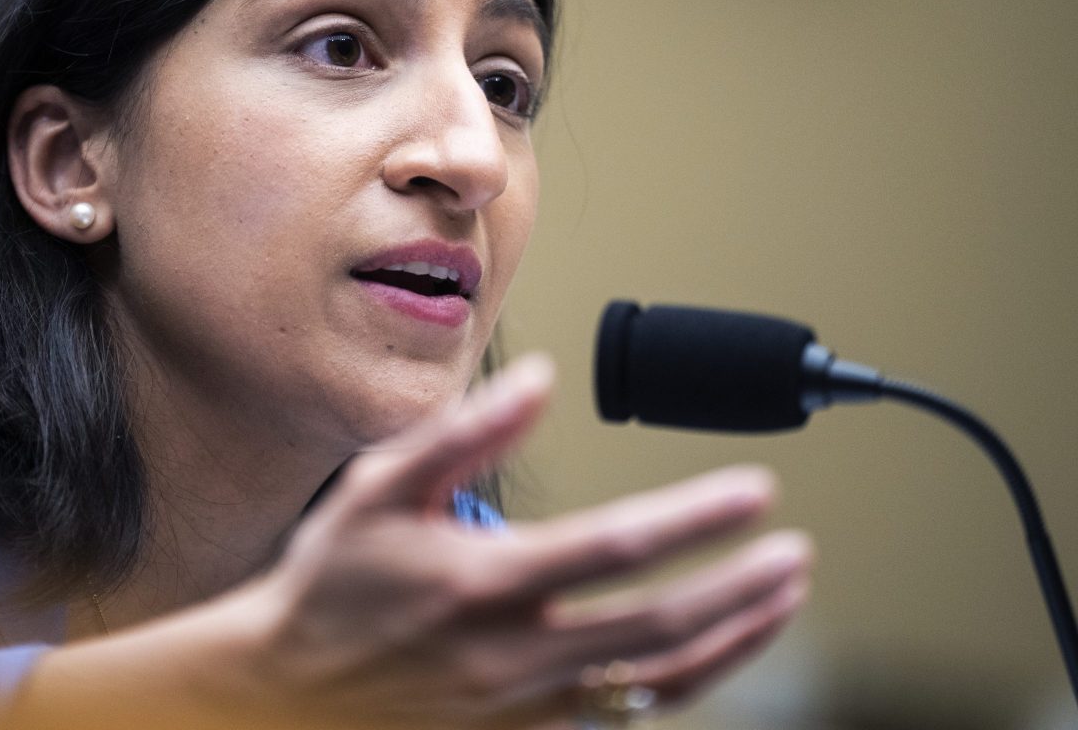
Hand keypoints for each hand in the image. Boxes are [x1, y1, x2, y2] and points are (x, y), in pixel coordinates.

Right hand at [224, 353, 810, 728]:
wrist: (287, 685)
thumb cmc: (334, 578)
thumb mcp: (381, 486)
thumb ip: (466, 432)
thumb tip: (540, 382)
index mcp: (487, 581)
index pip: (617, 546)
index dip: (696, 518)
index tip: (753, 491)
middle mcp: (516, 651)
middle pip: (659, 624)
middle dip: (739, 587)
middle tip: (792, 552)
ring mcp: (526, 702)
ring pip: (657, 682)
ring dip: (733, 641)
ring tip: (781, 600)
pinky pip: (626, 715)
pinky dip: (684, 683)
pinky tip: (715, 652)